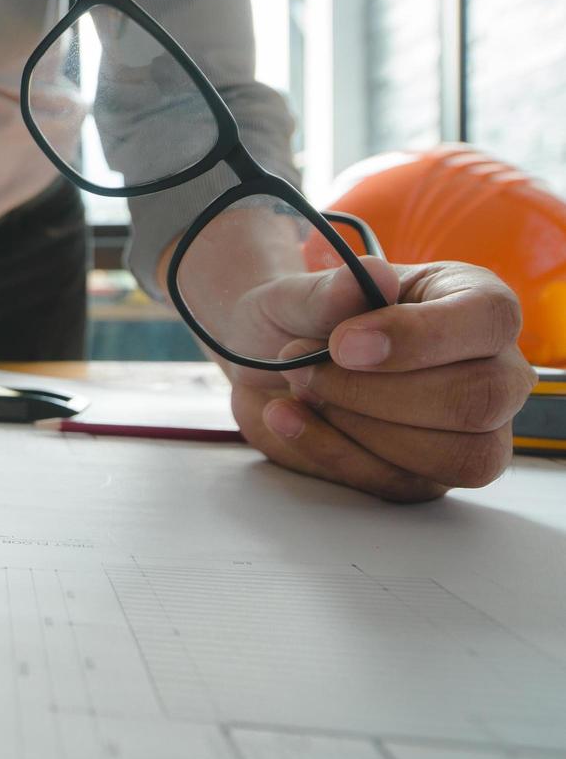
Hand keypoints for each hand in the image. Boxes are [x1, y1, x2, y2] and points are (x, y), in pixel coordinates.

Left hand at [223, 260, 535, 501]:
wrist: (267, 367)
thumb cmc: (302, 321)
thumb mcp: (298, 294)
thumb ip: (330, 290)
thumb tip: (372, 276)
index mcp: (476, 305)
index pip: (489, 321)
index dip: (418, 337)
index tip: (342, 343)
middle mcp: (492, 370)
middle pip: (476, 400)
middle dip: (375, 392)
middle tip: (304, 367)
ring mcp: (470, 433)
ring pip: (451, 455)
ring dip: (358, 426)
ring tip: (300, 388)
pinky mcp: (427, 476)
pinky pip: (397, 482)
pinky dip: (331, 451)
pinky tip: (287, 417)